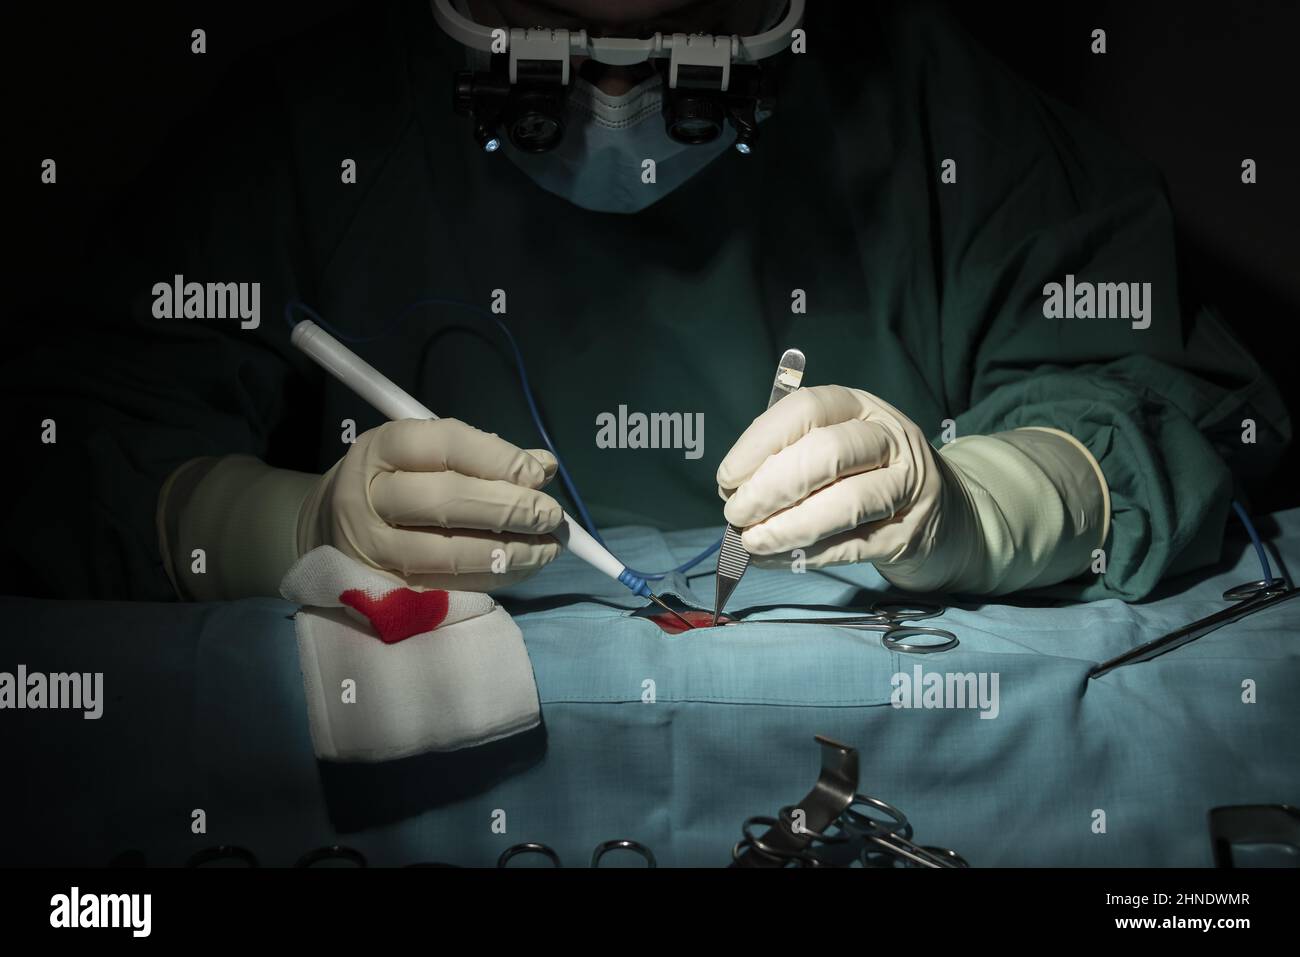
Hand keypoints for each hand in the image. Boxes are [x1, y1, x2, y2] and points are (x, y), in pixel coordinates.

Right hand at [298, 418, 563, 590]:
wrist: (327, 525)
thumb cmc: (392, 480)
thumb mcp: (424, 453)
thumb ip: (482, 455)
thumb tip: (543, 466)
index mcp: (382, 448)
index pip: (445, 445)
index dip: (497, 459)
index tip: (538, 474)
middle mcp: (370, 496)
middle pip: (447, 501)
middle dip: (510, 509)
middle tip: (552, 515)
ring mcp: (374, 548)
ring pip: (450, 553)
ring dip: (510, 552)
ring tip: (549, 547)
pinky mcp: (386, 588)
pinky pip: (450, 586)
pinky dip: (495, 579)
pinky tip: (524, 568)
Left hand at [716, 384, 952, 577]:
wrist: (947, 515)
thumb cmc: (870, 476)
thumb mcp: (839, 446)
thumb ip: (790, 456)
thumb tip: (733, 489)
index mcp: (861, 407)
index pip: (807, 409)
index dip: (760, 443)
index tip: (727, 477)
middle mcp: (890, 439)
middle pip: (827, 454)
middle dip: (771, 487)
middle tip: (736, 513)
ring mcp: (907, 487)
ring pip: (845, 503)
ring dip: (787, 526)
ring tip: (751, 542)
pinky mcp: (909, 536)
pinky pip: (852, 546)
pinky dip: (805, 556)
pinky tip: (773, 559)